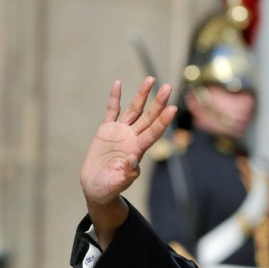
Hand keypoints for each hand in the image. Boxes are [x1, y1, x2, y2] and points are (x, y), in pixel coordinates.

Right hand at [80, 77, 176, 206]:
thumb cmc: (109, 188)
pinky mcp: (107, 130)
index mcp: (138, 150)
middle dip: (158, 102)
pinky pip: (112, 111)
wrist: (96, 186)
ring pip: (134, 110)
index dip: (163, 121)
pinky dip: (115, 98)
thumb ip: (127, 173)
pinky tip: (117, 83)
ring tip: (151, 79)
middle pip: (148, 117)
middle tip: (168, 87)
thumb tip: (134, 160)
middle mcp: (133, 138)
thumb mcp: (118, 183)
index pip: (154, 132)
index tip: (173, 108)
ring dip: (142, 95)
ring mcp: (121, 132)